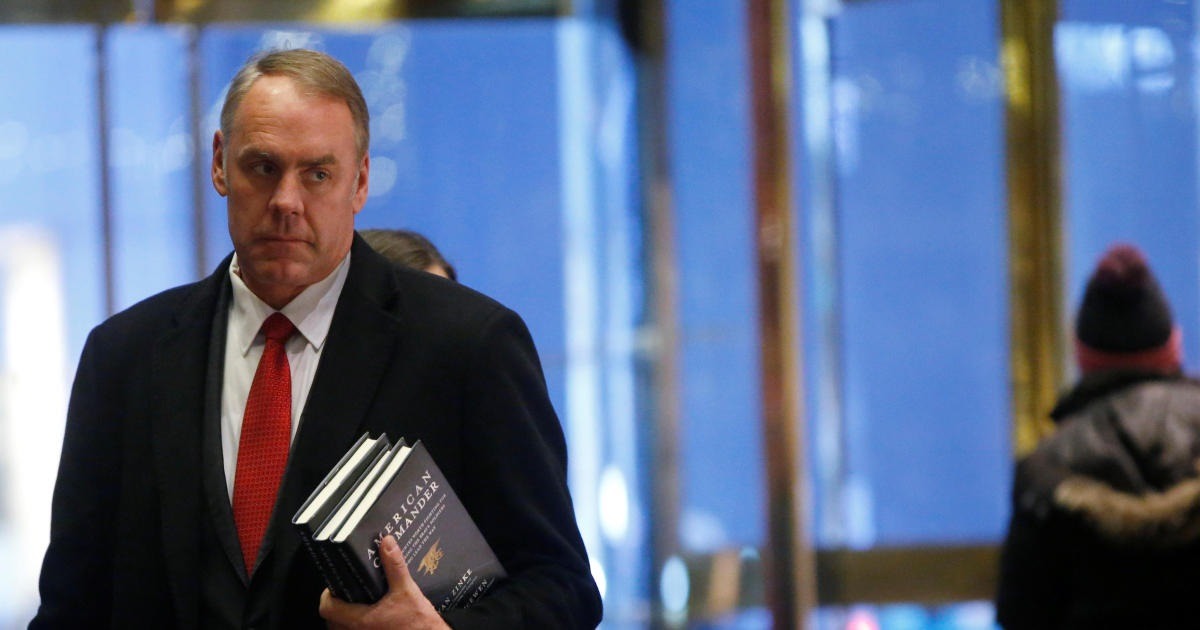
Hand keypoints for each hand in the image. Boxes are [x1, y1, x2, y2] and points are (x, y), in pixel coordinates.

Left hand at [320, 536, 450, 629]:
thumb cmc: (418, 623)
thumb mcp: (407, 590)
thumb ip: (394, 566)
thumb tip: (387, 543)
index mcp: (359, 620)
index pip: (327, 608)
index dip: (328, 594)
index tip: (336, 584)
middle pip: (331, 619)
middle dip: (337, 604)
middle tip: (348, 590)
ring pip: (341, 628)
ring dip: (345, 616)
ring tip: (359, 601)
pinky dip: (356, 625)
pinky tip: (370, 615)